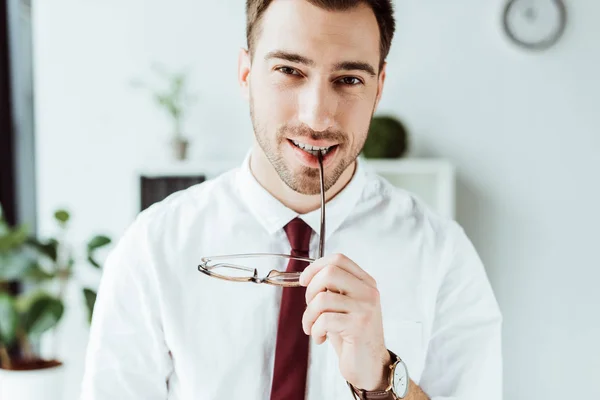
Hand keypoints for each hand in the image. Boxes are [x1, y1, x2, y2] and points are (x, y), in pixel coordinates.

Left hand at [299, 253, 390, 390]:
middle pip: (330, 272)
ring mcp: (365, 308)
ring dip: (309, 316)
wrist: (369, 366)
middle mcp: (368, 292)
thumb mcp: (343, 306)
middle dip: (311, 290)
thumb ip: (333, 289)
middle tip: (310, 307)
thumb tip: (309, 276)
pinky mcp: (358, 326)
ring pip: (322, 298)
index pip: (339, 259)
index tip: (304, 280)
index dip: (315, 266)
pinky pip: (324, 320)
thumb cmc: (352, 336)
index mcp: (365, 283)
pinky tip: (320, 338)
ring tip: (312, 328)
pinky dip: (315, 330)